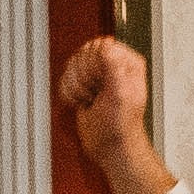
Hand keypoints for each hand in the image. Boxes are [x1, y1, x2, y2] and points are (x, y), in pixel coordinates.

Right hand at [58, 34, 170, 193]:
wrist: (110, 147)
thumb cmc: (120, 127)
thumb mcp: (119, 94)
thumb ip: (113, 67)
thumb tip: (105, 45)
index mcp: (128, 62)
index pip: (100, 45)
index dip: (94, 64)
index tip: (99, 82)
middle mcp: (114, 65)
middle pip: (83, 53)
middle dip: (83, 77)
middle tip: (94, 93)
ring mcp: (98, 74)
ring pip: (72, 65)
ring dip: (76, 87)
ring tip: (89, 100)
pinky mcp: (85, 85)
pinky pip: (66, 78)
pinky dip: (69, 93)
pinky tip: (82, 103)